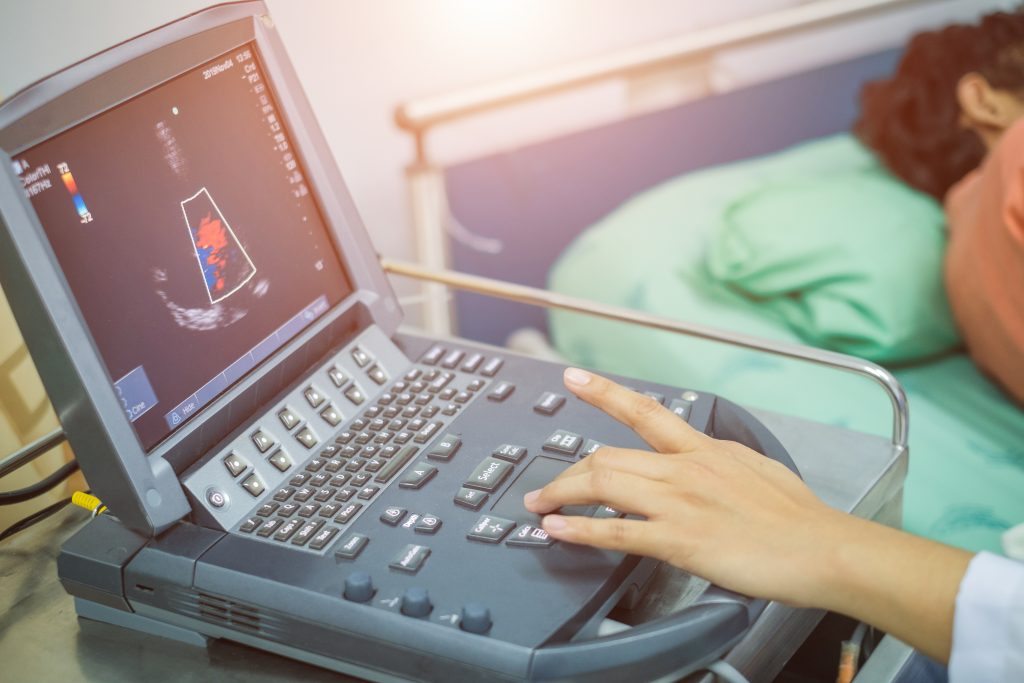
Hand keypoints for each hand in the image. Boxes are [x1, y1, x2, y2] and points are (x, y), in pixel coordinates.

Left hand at [523, 367, 856, 606]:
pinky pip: (618, 530)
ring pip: (604, 483)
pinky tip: (559, 530)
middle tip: (545, 486)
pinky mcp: (681, 539)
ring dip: (562, 494)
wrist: (824, 548)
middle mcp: (686, 468)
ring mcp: (681, 502)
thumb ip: (723, 462)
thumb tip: (709, 460)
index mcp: (705, 449)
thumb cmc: (800, 517)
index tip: (575, 378)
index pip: (646, 412)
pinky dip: (580, 529)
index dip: (604, 392)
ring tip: (540, 505)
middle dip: (568, 472)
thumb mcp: (758, 470)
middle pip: (609, 455)